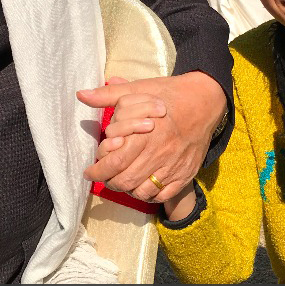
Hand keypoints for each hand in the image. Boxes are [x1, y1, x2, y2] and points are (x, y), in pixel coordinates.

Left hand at [77, 71, 225, 201]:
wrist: (204, 102)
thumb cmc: (167, 95)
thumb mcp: (137, 90)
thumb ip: (108, 96)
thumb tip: (81, 95)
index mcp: (144, 134)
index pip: (113, 163)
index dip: (97, 171)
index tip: (89, 171)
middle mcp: (158, 153)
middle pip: (125, 181)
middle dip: (109, 182)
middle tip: (104, 177)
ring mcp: (173, 166)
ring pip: (142, 192)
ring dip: (128, 189)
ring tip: (122, 180)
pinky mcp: (185, 174)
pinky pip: (162, 195)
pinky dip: (149, 194)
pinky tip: (142, 184)